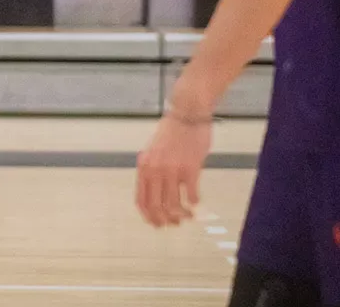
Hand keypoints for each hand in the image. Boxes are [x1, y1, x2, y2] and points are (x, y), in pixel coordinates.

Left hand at [136, 110, 211, 226]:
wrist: (187, 114)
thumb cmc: (172, 132)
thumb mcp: (154, 152)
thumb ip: (153, 170)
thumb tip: (157, 191)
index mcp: (144, 167)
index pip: (141, 200)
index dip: (148, 216)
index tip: (156, 224)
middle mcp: (155, 170)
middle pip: (156, 207)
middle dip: (165, 220)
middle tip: (175, 224)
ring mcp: (172, 170)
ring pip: (173, 205)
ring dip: (182, 215)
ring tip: (189, 216)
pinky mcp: (190, 168)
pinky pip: (192, 195)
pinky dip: (195, 204)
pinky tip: (197, 204)